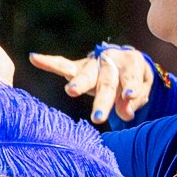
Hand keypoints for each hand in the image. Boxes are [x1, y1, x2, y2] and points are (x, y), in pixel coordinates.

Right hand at [30, 47, 154, 125]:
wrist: (125, 59)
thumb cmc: (135, 78)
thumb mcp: (142, 87)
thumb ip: (135, 100)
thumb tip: (125, 114)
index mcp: (131, 63)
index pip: (131, 77)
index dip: (131, 86)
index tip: (129, 95)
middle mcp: (110, 61)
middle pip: (107, 82)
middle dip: (103, 99)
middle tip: (99, 118)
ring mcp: (93, 64)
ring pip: (86, 75)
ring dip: (78, 83)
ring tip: (71, 91)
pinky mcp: (78, 67)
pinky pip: (63, 64)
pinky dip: (49, 62)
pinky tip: (34, 58)